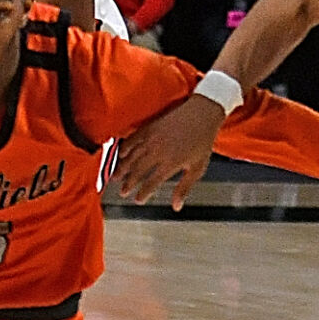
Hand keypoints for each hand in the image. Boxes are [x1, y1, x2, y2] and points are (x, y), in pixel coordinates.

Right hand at [116, 92, 226, 207]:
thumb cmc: (202, 141)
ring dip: (123, 168)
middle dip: (129, 183)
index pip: (152, 183)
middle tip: (123, 191)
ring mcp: (152, 138)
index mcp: (171, 163)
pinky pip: (133, 139)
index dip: (143, 193)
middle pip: (138, 170)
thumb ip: (184, 188)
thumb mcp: (197, 168)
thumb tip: (176, 206)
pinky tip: (120, 155)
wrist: (202, 113)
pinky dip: (125, 148)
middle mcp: (159, 151)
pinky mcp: (150, 127)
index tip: (138, 200)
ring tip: (115, 177)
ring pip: (132, 156)